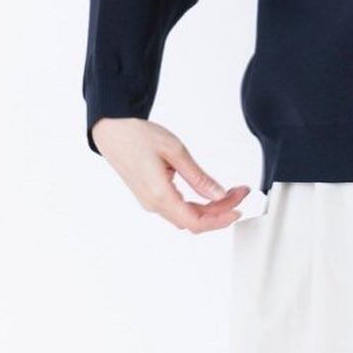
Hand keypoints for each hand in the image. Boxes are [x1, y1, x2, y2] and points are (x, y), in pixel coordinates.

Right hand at [91, 117, 249, 232]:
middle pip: (194, 221)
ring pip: (188, 216)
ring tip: (231, 192)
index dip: (220, 220)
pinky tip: (212, 194)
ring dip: (212, 208)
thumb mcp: (175, 151)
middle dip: (221, 211)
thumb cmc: (137, 136)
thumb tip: (218, 194)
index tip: (238, 210)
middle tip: (240, 194)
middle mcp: (153, 204)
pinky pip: (179, 209)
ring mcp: (151, 202)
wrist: (112, 131)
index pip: (195, 221)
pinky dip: (199, 205)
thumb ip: (198, 177)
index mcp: (159, 195)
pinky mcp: (152, 196)